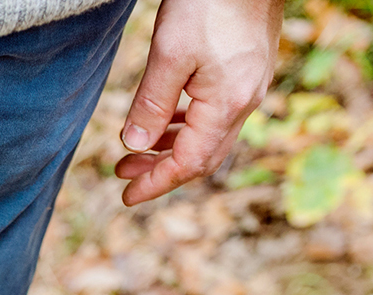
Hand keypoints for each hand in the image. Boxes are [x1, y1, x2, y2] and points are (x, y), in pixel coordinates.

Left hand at [115, 0, 281, 205]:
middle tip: (122, 173)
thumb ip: (151, 104)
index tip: (126, 196)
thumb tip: (133, 145)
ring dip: (171, 146)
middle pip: (202, 156)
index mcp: (228, 104)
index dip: (156, 183)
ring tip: (136, 149)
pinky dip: (187, 124)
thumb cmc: (210, 2)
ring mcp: (250, 85)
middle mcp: (245, 100)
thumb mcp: (170, 55)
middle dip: (160, 170)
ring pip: (209, 135)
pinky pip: (216, 112)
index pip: (189, 163)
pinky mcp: (248, 69)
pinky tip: (166, 120)